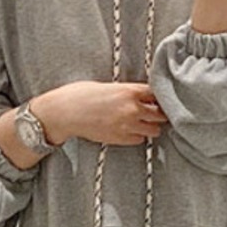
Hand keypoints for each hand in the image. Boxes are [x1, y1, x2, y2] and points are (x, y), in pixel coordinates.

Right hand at [35, 81, 168, 147]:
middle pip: (160, 114)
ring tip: (143, 123)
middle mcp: (132, 109)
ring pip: (154, 130)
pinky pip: (140, 140)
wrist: (65, 113)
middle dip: (159, 113)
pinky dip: (138, 136)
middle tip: (154, 113)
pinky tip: (130, 131)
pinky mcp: (121, 139)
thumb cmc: (81, 95)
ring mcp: (128, 126)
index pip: (156, 94)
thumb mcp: (108, 86)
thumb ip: (126, 92)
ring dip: (151, 126)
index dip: (158, 97)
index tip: (157, 99)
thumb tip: (139, 96)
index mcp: (129, 91)